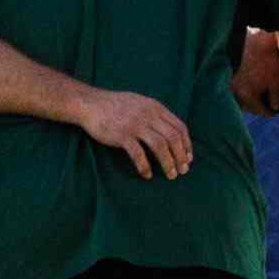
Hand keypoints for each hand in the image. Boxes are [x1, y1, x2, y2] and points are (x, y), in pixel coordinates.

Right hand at [68, 86, 193, 177]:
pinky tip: (147, 174)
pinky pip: (138, 154)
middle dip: (180, 157)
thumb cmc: (116, 105)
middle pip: (172, 138)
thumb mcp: (141, 103)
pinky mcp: (122, 135)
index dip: (187, 144)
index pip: (179, 127)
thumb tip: (171, 132)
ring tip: (171, 175)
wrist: (90, 104)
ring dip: (168, 163)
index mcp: (155, 107)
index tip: (188, 158)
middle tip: (182, 171)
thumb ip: (156, 114)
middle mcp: (148, 115)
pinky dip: (145, 166)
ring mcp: (135, 125)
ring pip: (160, 146)